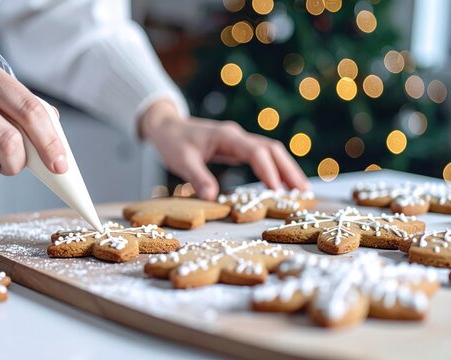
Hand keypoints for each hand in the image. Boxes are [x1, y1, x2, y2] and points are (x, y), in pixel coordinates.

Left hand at [140, 100, 309, 199]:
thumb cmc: (172, 141)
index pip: (255, 151)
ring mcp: (238, 141)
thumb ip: (198, 178)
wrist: (166, 126)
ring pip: (270, 152)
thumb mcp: (181, 161)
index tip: (277, 190)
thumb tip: (213, 198)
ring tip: (300, 191)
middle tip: (303, 192)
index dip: (268, 170)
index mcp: (226, 136)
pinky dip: (274, 169)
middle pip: (272, 149)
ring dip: (286, 169)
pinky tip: (281, 185)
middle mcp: (237, 136)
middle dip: (288, 169)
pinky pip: (261, 157)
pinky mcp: (236, 148)